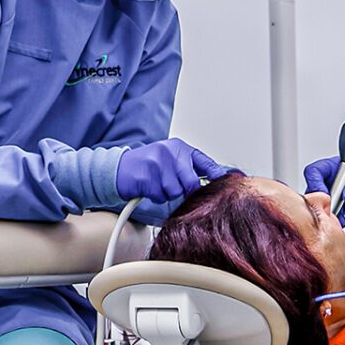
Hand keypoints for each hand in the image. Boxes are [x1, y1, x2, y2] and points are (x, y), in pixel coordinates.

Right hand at [116, 139, 232, 202]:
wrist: (119, 169)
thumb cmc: (148, 165)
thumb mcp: (170, 159)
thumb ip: (189, 168)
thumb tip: (214, 181)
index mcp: (179, 147)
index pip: (205, 162)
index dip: (216, 176)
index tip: (225, 184)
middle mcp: (169, 152)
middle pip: (191, 182)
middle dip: (186, 191)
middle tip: (175, 187)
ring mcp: (157, 164)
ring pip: (175, 192)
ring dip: (167, 194)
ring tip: (158, 185)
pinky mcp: (146, 177)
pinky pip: (160, 197)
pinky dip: (156, 197)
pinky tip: (149, 188)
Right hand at [303, 157, 344, 221]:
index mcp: (338, 166)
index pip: (315, 171)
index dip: (315, 183)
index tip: (324, 195)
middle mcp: (333, 179)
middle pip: (313, 188)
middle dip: (318, 201)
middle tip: (330, 209)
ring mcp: (335, 192)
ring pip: (317, 202)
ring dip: (324, 211)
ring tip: (337, 216)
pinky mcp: (338, 204)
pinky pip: (327, 212)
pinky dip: (332, 219)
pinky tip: (341, 220)